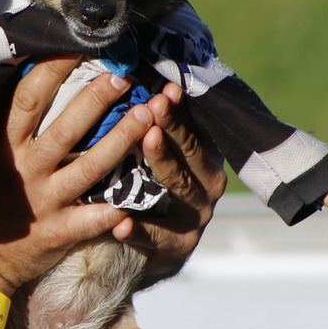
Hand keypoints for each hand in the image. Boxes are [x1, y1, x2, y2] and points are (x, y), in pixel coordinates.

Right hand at [0, 56, 155, 295]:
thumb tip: (7, 76)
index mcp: (0, 146)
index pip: (28, 99)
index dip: (53, 70)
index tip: (78, 46)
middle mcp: (24, 170)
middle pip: (66, 128)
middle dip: (97, 99)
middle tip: (125, 76)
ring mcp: (44, 202)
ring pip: (90, 166)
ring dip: (121, 140)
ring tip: (149, 116)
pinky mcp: (58, 232)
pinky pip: (93, 219)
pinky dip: (115, 210)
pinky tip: (141, 198)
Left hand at [113, 83, 226, 283]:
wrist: (157, 247)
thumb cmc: (154, 186)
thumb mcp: (164, 155)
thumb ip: (160, 124)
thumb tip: (148, 81)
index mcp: (206, 159)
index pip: (194, 130)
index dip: (179, 110)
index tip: (165, 89)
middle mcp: (208, 186)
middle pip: (189, 153)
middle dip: (171, 127)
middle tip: (152, 105)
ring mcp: (195, 217)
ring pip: (178, 187)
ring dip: (161, 162)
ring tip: (145, 140)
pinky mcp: (178, 247)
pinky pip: (157, 236)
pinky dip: (139, 230)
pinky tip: (120, 223)